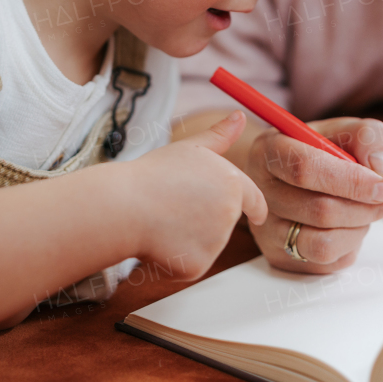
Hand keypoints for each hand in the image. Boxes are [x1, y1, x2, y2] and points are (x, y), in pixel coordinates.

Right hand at [126, 111, 267, 280]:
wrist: (123, 206)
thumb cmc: (153, 174)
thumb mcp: (189, 148)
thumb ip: (219, 136)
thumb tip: (239, 116)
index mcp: (233, 183)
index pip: (255, 201)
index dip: (257, 208)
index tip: (259, 215)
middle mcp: (230, 214)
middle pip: (225, 223)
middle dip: (206, 220)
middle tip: (175, 207)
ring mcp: (216, 243)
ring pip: (207, 244)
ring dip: (189, 238)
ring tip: (163, 219)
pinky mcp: (198, 265)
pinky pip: (190, 263)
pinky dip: (176, 257)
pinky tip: (158, 240)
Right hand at [246, 117, 382, 273]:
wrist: (287, 175)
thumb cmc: (320, 149)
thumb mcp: (345, 130)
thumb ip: (369, 137)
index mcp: (270, 151)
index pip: (305, 169)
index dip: (351, 181)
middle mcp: (260, 192)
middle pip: (320, 211)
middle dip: (364, 208)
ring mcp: (265, 230)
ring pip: (324, 244)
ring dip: (358, 229)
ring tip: (362, 211)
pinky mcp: (278, 257)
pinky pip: (327, 263)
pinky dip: (349, 245)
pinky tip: (346, 225)